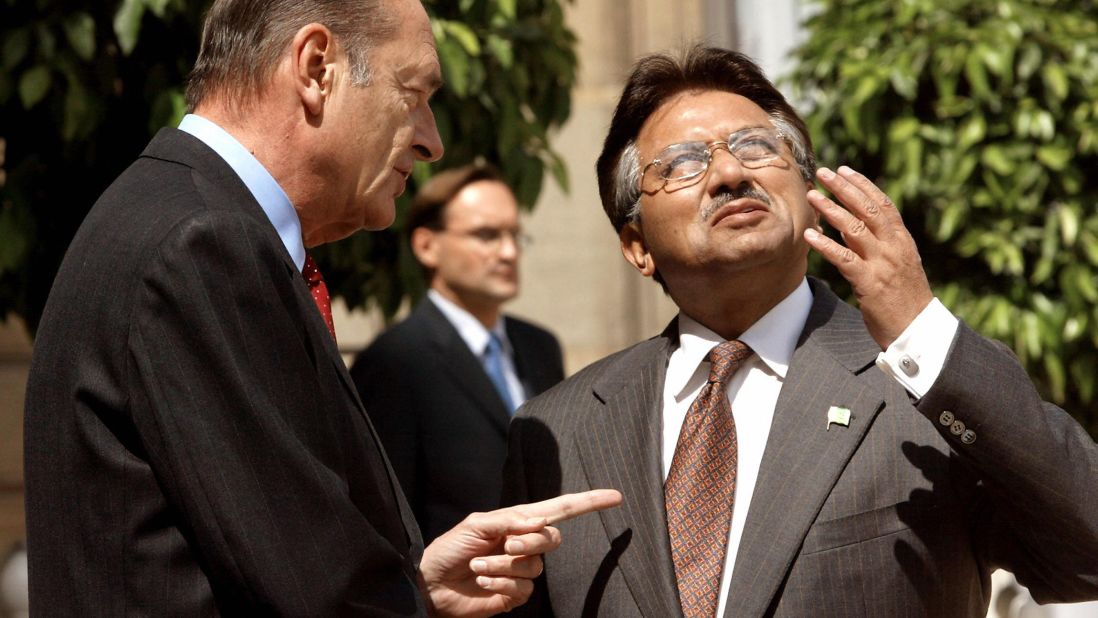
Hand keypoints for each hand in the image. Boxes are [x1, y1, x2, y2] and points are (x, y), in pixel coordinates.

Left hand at [418, 489, 622, 617]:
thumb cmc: (450, 549)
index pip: (560, 509)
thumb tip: (541, 521)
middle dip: (530, 542)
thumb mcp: (477, 525)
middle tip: (505, 545)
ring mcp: (521, 571)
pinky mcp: (514, 594)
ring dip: (503, 566)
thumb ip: (510, 520)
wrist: (431, 584)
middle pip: (552, 539)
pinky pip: (523, 589)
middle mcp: (524, 544)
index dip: (588, 503)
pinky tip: (483, 582)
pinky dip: (500, 584)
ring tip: (479, 565)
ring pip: (534, 567)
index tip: (615, 497)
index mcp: (518, 521)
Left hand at [804, 166, 933, 349]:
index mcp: (902, 240)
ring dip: (830, 210)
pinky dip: (825, 245)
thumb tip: (856, 226)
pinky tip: (809, 235)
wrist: (918, 329)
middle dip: (844, 188)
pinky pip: (843, 258)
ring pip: (854, 229)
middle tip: (824, 173)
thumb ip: (881, 244)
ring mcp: (882, 263)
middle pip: (867, 209)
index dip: (863, 185)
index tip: (844, 170)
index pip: (882, 204)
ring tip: (812, 196)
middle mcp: (894, 247)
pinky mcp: (869, 282)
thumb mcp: (899, 264)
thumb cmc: (905, 298)